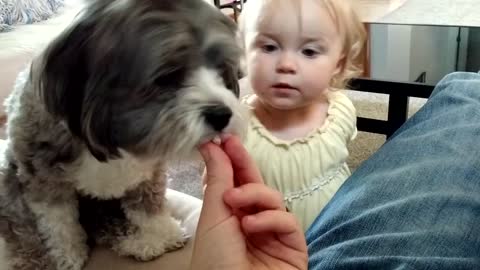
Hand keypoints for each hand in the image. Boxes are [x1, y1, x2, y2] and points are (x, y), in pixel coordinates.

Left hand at [191, 136, 306, 269]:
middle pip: (256, 186)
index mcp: (232, 217)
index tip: (222, 139)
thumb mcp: (214, 216)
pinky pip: (287, 220)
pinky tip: (252, 226)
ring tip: (234, 202)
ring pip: (274, 198)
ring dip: (254, 195)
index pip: (235, 182)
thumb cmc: (215, 262)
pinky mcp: (292, 246)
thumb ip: (219, 180)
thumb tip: (213, 148)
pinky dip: (270, 218)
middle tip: (231, 144)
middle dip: (244, 164)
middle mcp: (253, 222)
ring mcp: (273, 234)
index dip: (232, 160)